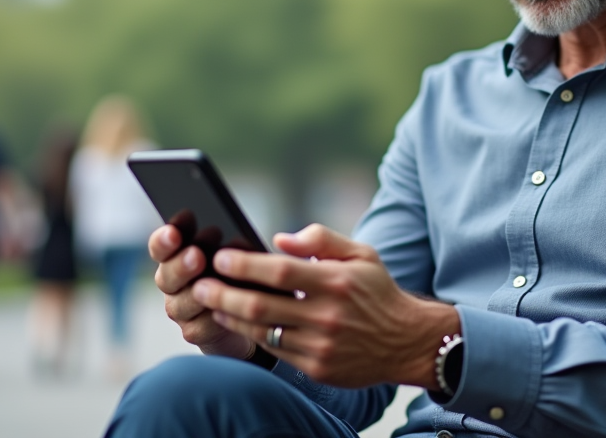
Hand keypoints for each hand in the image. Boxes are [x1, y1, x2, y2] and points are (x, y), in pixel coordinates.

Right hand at [149, 224, 253, 358]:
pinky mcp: (193, 332)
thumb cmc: (233, 272)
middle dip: (181, 266)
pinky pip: (202, 325)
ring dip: (199, 293)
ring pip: (182, 304)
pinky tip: (226, 309)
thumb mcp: (229, 254)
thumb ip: (222, 245)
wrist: (243, 311)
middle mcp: (171, 284)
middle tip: (196, 255)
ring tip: (215, 283)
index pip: (160, 247)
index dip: (163, 240)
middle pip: (167, 277)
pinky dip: (216, 317)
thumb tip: (233, 238)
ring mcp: (179, 310)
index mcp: (174, 257)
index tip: (174, 232)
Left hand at [195, 224, 459, 388]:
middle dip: (223, 294)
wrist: (406, 341)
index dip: (245, 265)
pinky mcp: (317, 367)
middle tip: (200, 283)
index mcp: (335, 282)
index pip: (279, 271)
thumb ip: (321, 239)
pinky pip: (274, 351)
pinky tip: (237, 323)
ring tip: (210, 302)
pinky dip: (252, 336)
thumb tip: (278, 239)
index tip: (221, 257)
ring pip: (261, 332)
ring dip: (230, 317)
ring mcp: (320, 345)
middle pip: (260, 306)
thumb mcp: (361, 254)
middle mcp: (326, 315)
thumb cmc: (377, 291)